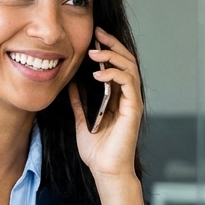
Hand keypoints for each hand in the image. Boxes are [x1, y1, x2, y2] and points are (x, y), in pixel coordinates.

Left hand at [69, 27, 142, 182]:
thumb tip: (71, 84)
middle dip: (113, 44)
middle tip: (98, 34)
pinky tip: (100, 73)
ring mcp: (132, 102)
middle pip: (127, 61)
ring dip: (113, 56)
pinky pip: (128, 84)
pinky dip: (115, 75)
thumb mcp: (82, 120)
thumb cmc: (97, 150)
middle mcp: (128, 97)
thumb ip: (79, 102)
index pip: (117, 65)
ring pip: (130, 68)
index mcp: (118, 97)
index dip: (108, 48)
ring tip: (96, 52)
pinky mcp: (134, 109)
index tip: (94, 37)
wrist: (105, 170)